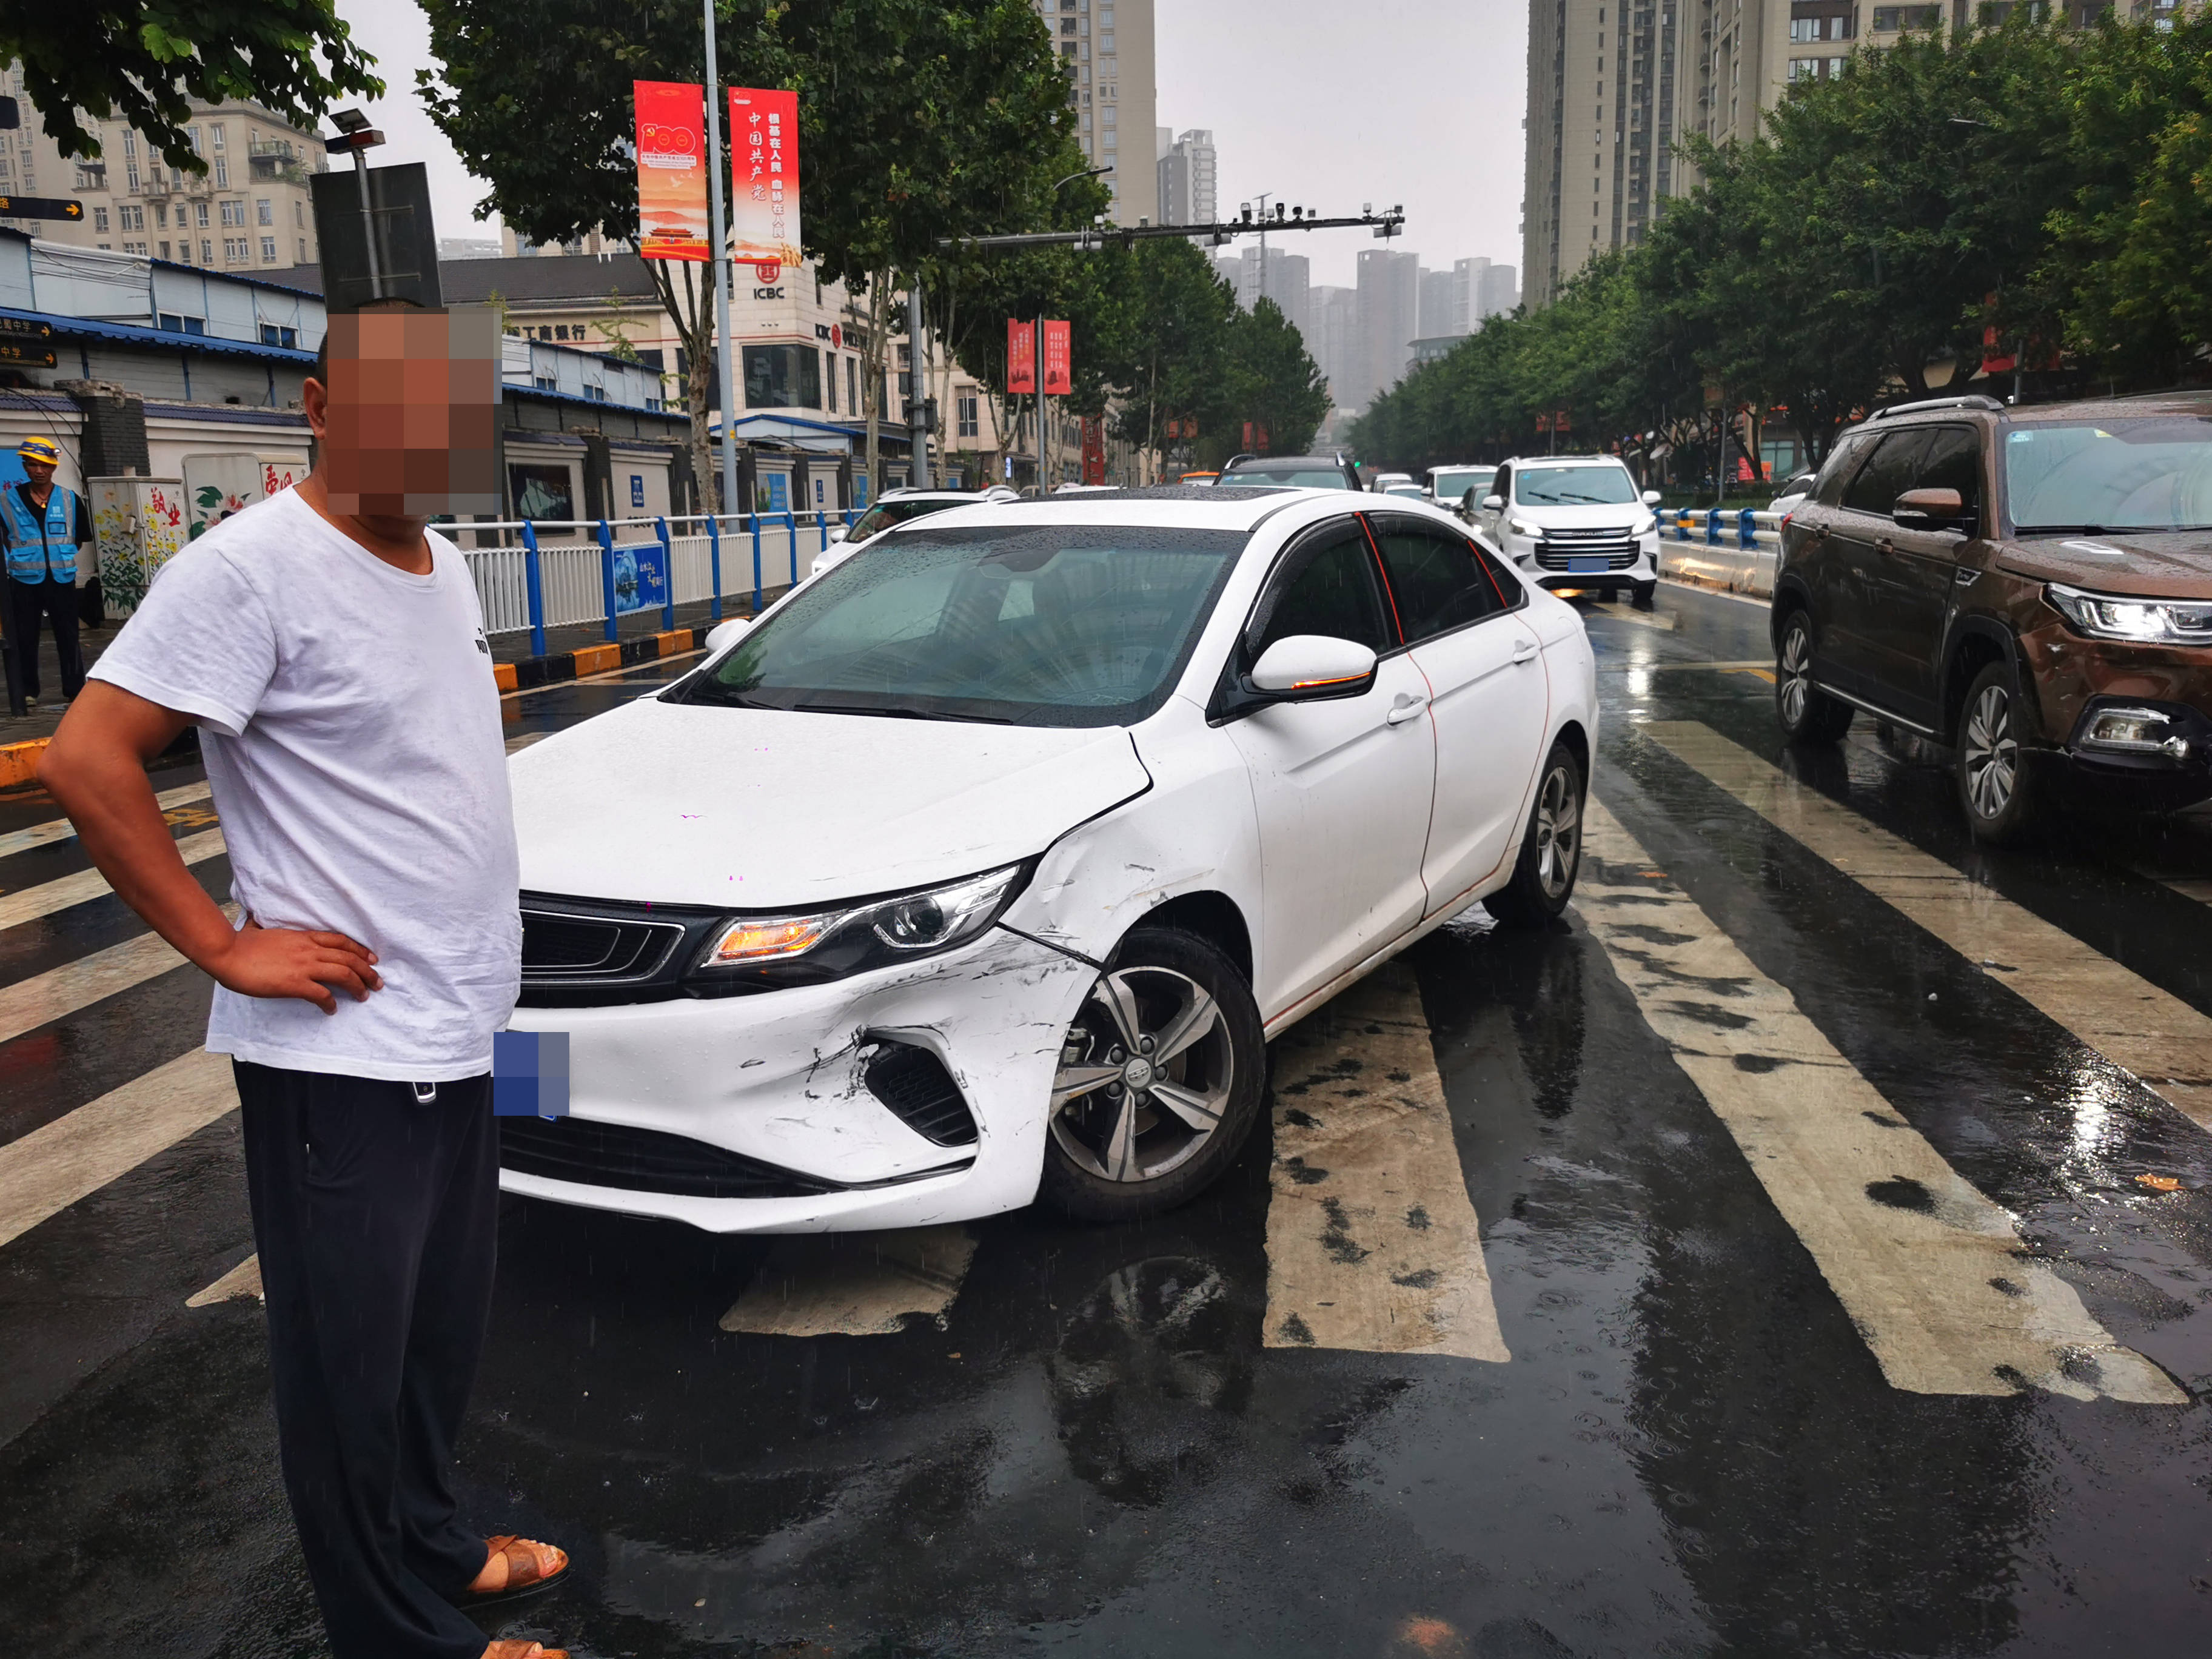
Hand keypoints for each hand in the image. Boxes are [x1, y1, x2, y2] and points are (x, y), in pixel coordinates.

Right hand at [204, 919, 382, 1014]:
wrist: (227, 953)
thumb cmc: (240, 943)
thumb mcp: (260, 929)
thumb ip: (265, 927)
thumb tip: (255, 921)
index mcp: (303, 937)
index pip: (340, 940)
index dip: (360, 950)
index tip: (372, 959)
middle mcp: (309, 949)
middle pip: (349, 957)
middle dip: (367, 971)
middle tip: (378, 982)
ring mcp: (303, 966)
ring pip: (343, 974)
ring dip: (358, 986)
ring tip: (364, 996)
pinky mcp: (294, 983)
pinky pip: (321, 995)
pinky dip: (330, 1003)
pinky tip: (331, 1010)